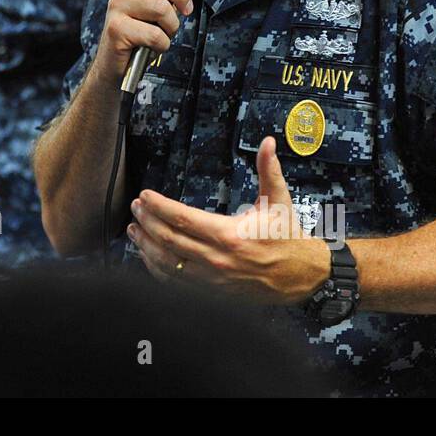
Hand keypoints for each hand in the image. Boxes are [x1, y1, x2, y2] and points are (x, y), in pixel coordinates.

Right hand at [93, 0, 203, 82]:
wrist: (117, 66)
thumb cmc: (142, 33)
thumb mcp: (163, 4)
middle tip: (185, 11)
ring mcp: (116, 7)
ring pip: (161, 7)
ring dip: (171, 26)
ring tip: (162, 33)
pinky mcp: (116, 29)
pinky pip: (154, 33)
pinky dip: (162, 44)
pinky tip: (153, 47)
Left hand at [127, 136, 329, 304]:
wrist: (302, 276)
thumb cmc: (287, 236)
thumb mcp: (279, 200)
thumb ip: (269, 170)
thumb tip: (269, 142)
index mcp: (230, 235)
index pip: (182, 219)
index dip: (158, 206)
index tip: (144, 195)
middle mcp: (217, 259)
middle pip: (169, 240)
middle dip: (147, 221)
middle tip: (135, 207)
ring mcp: (212, 280)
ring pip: (167, 263)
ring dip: (145, 246)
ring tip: (133, 229)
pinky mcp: (212, 293)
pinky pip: (175, 282)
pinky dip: (156, 269)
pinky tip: (148, 255)